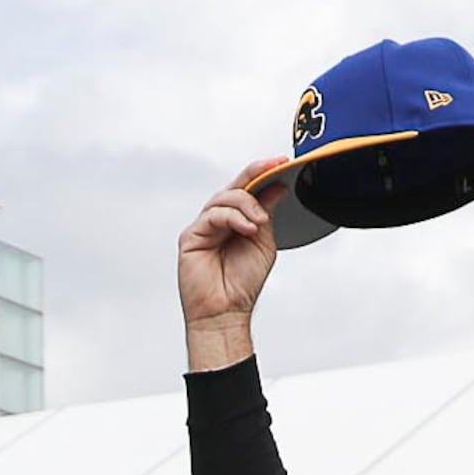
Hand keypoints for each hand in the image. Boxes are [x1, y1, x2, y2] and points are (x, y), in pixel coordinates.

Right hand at [177, 173, 279, 365]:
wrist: (225, 312)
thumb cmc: (241, 285)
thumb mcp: (264, 241)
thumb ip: (267, 214)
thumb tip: (276, 188)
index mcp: (237, 220)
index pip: (249, 188)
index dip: (263, 172)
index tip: (281, 162)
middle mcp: (220, 220)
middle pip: (235, 186)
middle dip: (256, 172)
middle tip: (274, 167)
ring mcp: (204, 226)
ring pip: (225, 197)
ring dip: (247, 204)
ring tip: (259, 222)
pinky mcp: (192, 236)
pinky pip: (213, 214)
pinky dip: (233, 218)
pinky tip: (247, 228)